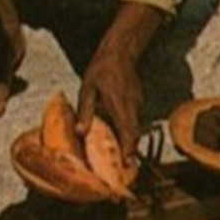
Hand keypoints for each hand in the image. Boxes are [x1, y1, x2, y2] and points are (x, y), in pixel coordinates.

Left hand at [75, 0, 162, 155]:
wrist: (120, 52)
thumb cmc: (100, 69)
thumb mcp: (87, 89)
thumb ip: (85, 111)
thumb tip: (80, 132)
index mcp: (119, 105)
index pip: (127, 131)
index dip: (128, 149)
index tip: (128, 164)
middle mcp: (132, 106)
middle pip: (135, 134)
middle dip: (131, 151)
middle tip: (125, 168)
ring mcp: (137, 103)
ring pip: (136, 127)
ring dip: (129, 140)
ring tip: (122, 155)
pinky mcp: (138, 101)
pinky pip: (134, 119)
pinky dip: (128, 129)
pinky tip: (118, 133)